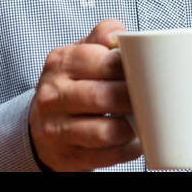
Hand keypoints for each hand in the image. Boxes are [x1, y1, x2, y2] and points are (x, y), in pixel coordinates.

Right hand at [28, 19, 140, 171]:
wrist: (42, 124)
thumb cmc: (73, 82)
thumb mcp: (82, 52)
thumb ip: (104, 35)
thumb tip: (124, 35)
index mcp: (61, 62)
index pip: (105, 62)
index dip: (132, 69)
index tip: (145, 73)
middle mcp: (53, 95)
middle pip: (105, 97)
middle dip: (134, 100)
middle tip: (150, 99)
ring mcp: (56, 128)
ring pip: (106, 132)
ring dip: (131, 128)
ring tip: (142, 121)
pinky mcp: (66, 157)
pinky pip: (106, 157)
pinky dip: (127, 150)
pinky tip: (134, 141)